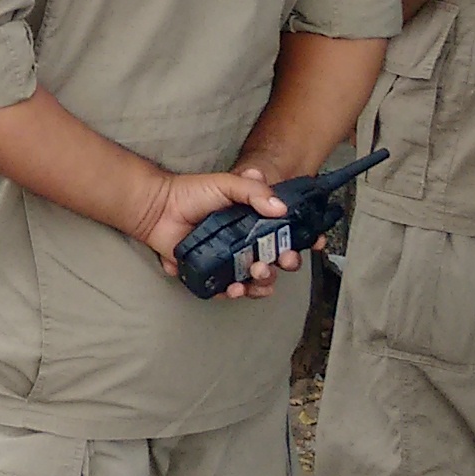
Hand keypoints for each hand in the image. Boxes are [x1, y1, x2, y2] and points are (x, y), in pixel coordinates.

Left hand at [125, 170, 293, 299]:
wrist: (158, 207)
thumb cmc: (192, 192)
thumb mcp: (227, 183)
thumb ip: (254, 192)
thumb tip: (282, 208)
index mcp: (256, 221)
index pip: (289, 233)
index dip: (306, 240)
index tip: (316, 242)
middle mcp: (248, 243)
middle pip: (279, 260)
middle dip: (286, 262)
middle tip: (282, 258)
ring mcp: (232, 260)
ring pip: (259, 279)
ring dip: (264, 281)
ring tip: (257, 272)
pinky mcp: (213, 274)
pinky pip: (231, 289)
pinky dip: (238, 291)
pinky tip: (236, 286)